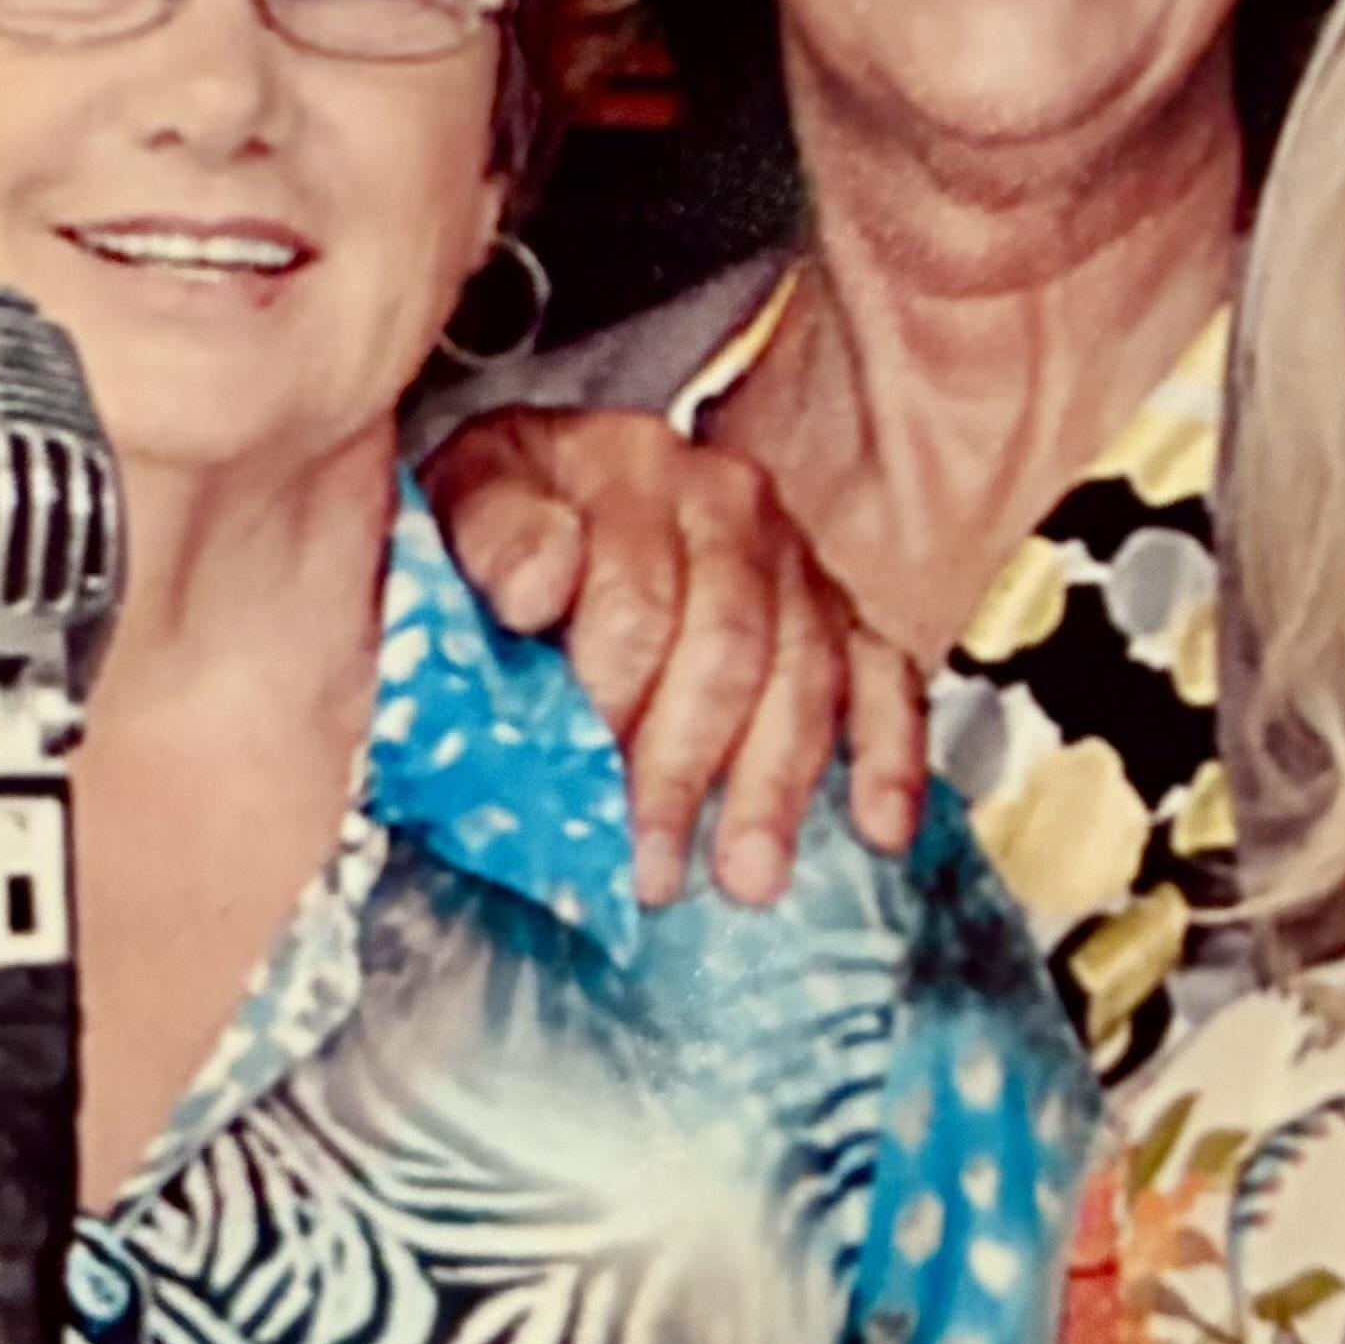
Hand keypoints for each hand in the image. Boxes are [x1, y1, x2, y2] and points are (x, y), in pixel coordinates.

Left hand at [427, 408, 928, 907]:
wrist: (545, 493)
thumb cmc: (493, 526)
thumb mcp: (455, 505)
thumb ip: (489, 537)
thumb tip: (538, 586)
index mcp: (623, 467)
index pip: (636, 599)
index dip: (611, 703)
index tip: (582, 788)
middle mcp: (722, 498)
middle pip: (728, 643)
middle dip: (687, 766)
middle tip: (653, 866)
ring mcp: (789, 552)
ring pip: (805, 672)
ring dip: (776, 784)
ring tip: (747, 877)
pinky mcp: (836, 605)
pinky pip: (882, 675)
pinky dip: (889, 754)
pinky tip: (881, 827)